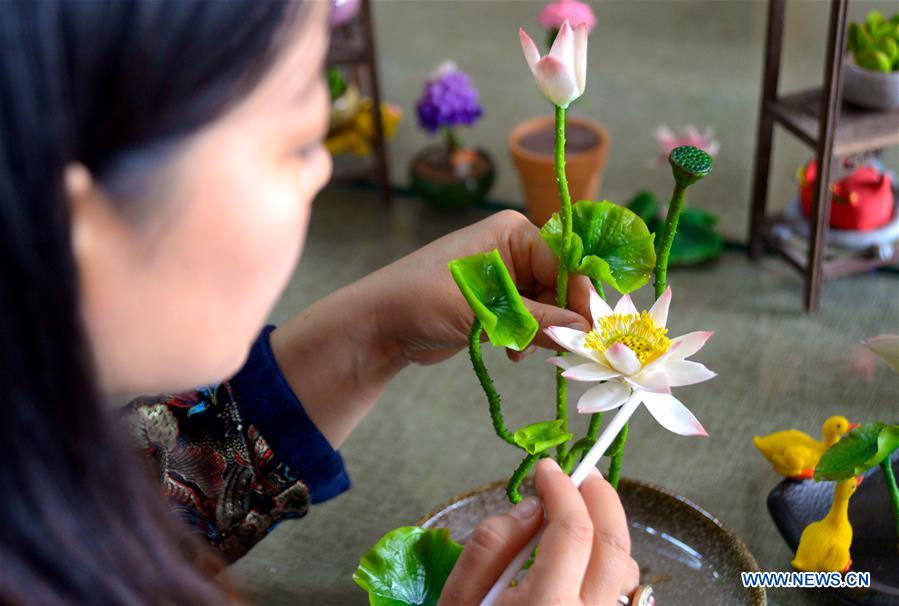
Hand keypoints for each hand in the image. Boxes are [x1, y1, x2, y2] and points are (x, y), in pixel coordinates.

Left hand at [374, 210, 592, 364]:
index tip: (593, 333)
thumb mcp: (484, 311)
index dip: (580, 298)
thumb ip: (537, 319)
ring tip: (525, 352)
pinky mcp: (496, 305)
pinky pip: (530, 321)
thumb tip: (586, 330)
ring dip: (543, 333)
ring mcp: (505, 278)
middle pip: (560, 286)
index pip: (565, 263)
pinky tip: (513, 354)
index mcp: (512, 233)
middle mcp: (513, 250)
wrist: (379, 325)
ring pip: (548, 308)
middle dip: (562, 319)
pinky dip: (527, 339)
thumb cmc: (422, 301)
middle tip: (568, 351)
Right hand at [439, 458, 639, 604]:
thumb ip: (492, 543)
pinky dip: (610, 563)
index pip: (572, 528)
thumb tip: (534, 504)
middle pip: (614, 542)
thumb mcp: (459, 598)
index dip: (563, 487)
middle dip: (600, 495)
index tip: (548, 467)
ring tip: (578, 513)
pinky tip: (585, 556)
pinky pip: (623, 594)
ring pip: (626, 568)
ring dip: (607, 529)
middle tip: (580, 472)